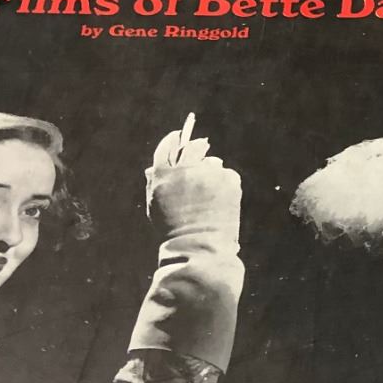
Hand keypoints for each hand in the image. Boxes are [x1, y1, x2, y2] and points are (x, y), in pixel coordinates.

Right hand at [147, 114, 240, 236]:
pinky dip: (225, 183)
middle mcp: (186, 169)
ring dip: (211, 172)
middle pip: (193, 148)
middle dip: (197, 148)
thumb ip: (154, 184)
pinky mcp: (229, 179)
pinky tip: (220, 201)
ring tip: (209, 195)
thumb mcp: (156, 207)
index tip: (178, 136)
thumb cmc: (173, 230)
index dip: (172, 140)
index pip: (167, 148)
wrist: (199, 246)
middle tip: (201, 150)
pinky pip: (227, 174)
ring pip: (213, 162)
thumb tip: (152, 168)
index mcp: (164, 175)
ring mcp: (209, 173)